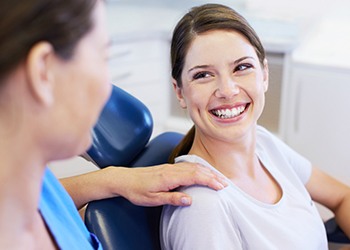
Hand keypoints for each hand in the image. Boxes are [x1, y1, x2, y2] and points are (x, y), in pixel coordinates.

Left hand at [110, 162, 227, 206]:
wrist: (124, 179)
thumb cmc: (137, 190)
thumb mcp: (152, 199)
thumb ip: (171, 198)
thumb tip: (190, 200)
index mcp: (169, 177)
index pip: (195, 176)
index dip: (209, 180)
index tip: (221, 186)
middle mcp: (172, 169)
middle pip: (197, 169)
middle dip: (213, 176)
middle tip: (226, 184)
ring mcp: (170, 167)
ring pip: (193, 166)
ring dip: (207, 171)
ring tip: (219, 178)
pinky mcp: (168, 167)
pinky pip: (188, 165)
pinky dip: (199, 168)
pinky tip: (203, 171)